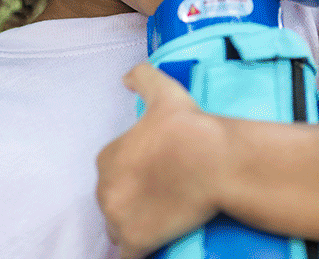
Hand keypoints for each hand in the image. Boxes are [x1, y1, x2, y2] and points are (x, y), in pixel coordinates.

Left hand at [96, 63, 226, 258]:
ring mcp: (117, 217)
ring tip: (157, 226)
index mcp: (107, 158)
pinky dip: (133, 254)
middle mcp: (105, 189)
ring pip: (117, 230)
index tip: (154, 182)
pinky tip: (148, 249)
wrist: (213, 160)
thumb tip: (125, 77)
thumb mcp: (163, 92)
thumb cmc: (188, 127)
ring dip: (132, 230)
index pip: (113, 175)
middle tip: (160, 204)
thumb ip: (141, 77)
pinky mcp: (134, 241)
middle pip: (114, 204)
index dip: (132, 180)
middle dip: (131, 206)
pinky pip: (125, 257)